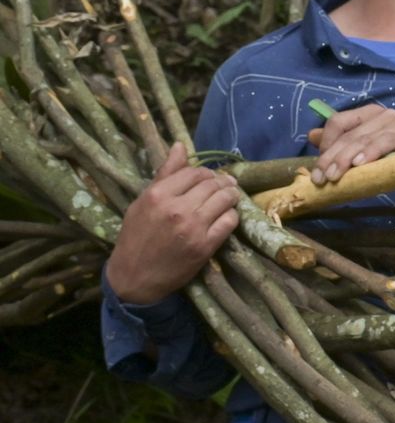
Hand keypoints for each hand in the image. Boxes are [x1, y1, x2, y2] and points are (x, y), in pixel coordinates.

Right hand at [106, 143, 240, 304]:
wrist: (134, 276)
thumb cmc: (136, 236)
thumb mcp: (143, 201)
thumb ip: (165, 174)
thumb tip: (180, 145)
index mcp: (158, 195)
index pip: (194, 172)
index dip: (206, 173)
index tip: (209, 177)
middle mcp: (177, 209)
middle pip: (212, 184)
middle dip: (222, 182)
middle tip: (226, 185)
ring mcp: (193, 227)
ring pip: (225, 199)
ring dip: (231, 196)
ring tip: (229, 197)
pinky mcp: (205, 245)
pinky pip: (230, 221)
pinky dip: (232, 216)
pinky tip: (227, 216)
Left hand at [307, 104, 394, 184]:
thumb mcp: (368, 147)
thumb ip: (343, 141)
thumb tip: (311, 136)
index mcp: (368, 114)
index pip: (337, 122)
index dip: (325, 144)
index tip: (319, 168)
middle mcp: (381, 114)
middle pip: (347, 134)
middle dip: (330, 158)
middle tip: (320, 180)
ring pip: (362, 139)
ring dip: (345, 159)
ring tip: (334, 177)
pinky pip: (385, 142)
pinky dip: (370, 153)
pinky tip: (360, 164)